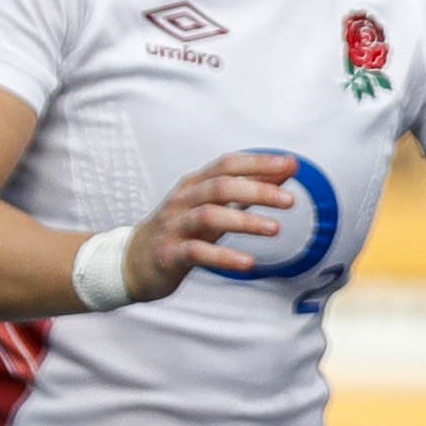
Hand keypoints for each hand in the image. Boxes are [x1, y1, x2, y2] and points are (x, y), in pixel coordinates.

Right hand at [125, 152, 298, 301]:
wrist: (134, 262)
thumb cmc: (181, 229)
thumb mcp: (214, 205)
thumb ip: (249, 188)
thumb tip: (286, 170)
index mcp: (196, 184)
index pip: (228, 165)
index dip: (259, 163)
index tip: (290, 165)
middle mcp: (184, 200)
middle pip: (220, 186)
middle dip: (257, 190)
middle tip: (289, 200)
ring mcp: (174, 226)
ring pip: (209, 215)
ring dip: (245, 221)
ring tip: (274, 229)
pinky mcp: (169, 254)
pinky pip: (196, 252)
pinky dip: (224, 257)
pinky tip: (247, 262)